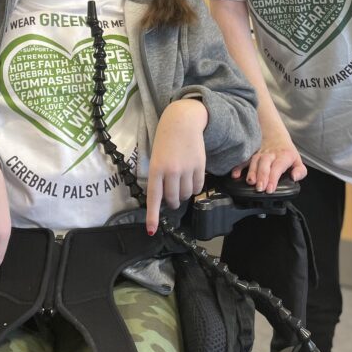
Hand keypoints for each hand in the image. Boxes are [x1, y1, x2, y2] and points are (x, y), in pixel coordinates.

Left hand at [145, 100, 207, 234]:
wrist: (182, 121)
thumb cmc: (165, 140)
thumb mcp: (156, 157)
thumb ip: (159, 177)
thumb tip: (165, 199)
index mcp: (155, 169)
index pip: (154, 198)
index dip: (153, 216)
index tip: (151, 230)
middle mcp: (171, 171)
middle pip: (172, 199)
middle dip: (172, 202)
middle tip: (171, 197)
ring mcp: (186, 169)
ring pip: (186, 194)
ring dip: (183, 194)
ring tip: (181, 182)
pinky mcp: (200, 166)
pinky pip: (198, 187)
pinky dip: (195, 188)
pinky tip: (191, 179)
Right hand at [232, 129, 306, 191]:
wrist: (274, 134)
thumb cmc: (286, 152)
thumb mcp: (298, 160)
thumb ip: (300, 171)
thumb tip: (294, 178)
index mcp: (283, 156)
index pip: (278, 167)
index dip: (273, 178)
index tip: (270, 189)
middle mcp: (270, 154)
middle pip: (265, 164)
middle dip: (262, 176)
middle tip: (259, 188)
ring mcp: (259, 154)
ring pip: (254, 161)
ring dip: (251, 172)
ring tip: (250, 182)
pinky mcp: (251, 154)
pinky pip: (244, 160)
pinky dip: (238, 166)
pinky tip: (235, 174)